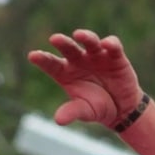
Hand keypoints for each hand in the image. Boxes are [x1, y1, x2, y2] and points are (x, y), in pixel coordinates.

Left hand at [28, 30, 143, 128]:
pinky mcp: (115, 56)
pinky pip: (113, 46)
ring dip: (85, 36)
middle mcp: (79, 61)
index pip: (51, 63)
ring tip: (79, 34)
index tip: (33, 56)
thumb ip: (72, 112)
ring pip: (90, 41)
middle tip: (54, 38)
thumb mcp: (84, 111)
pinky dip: (110, 43)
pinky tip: (106, 44)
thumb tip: (59, 120)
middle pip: (68, 48)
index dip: (42, 59)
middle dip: (62, 42)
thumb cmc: (97, 108)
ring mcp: (96, 56)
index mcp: (65, 73)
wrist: (121, 109)